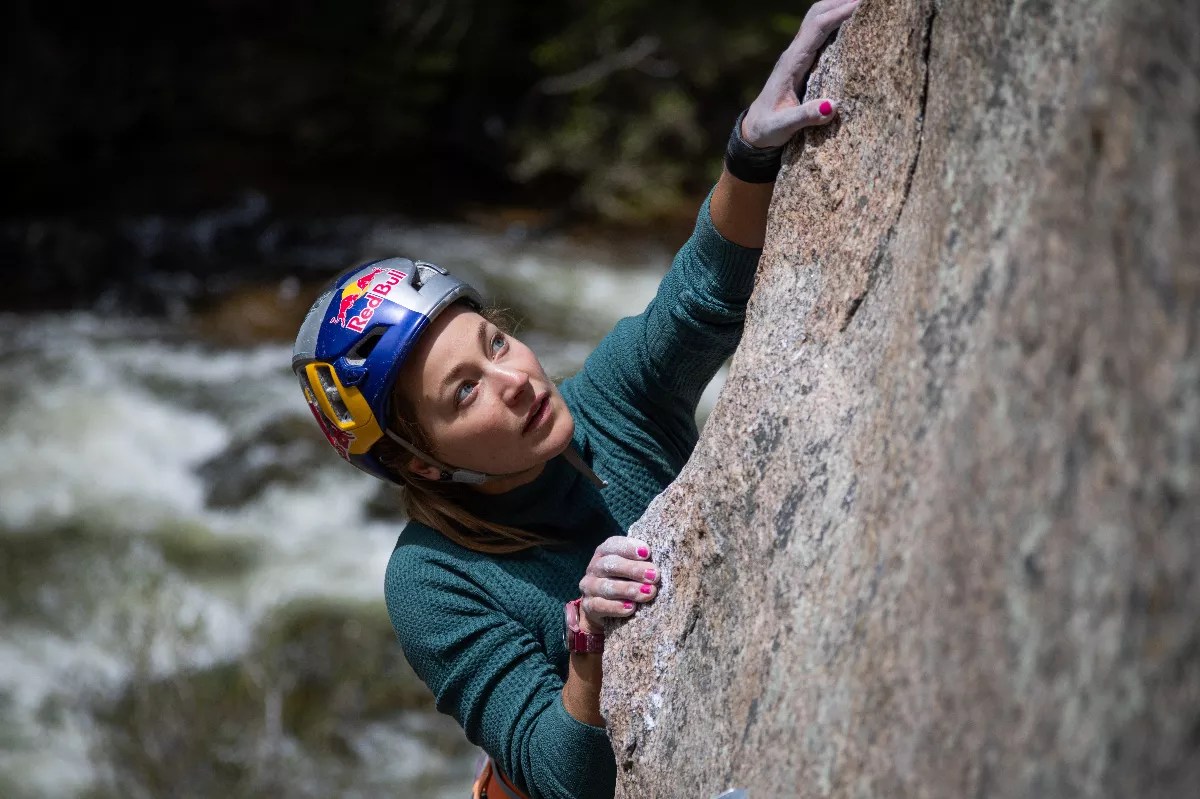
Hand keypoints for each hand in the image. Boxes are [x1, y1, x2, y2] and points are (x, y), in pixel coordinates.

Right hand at [577, 536, 659, 632]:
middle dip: (634, 570)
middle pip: (611, 565)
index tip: (648, 553)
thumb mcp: (632, 568)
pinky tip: (631, 608)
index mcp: (605, 551)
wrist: (603, 607)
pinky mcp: (589, 605)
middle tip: (655, 576)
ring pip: (607, 586)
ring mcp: (589, 586)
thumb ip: (644, 562)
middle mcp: (595, 566)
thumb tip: (668, 560)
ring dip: (629, 589)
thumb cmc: (625, 580)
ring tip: (649, 593)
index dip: (630, 547)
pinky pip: (600, 605)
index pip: (614, 545)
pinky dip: (616, 607)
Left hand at [741, 0, 860, 147]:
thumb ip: (805, 116)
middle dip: (842, 2)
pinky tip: (854, 21)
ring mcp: (798, 54)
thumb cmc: (768, 128)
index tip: (862, 6)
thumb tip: (832, 106)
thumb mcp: (783, 127)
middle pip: (817, 14)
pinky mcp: (803, 60)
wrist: (754, 131)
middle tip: (870, 1)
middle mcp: (794, 53)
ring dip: (839, 6)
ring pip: (818, 18)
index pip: (816, 29)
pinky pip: (821, 31)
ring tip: (866, 5)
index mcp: (791, 63)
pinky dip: (837, 19)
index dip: (839, 14)